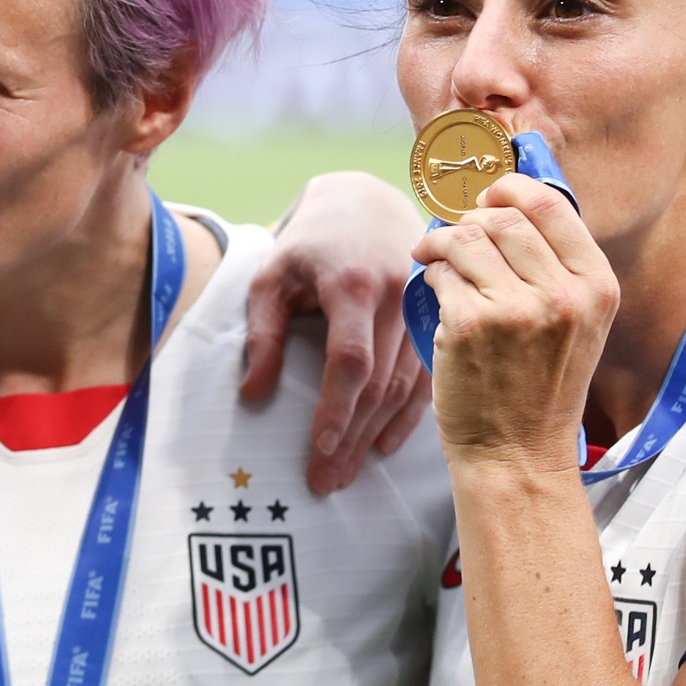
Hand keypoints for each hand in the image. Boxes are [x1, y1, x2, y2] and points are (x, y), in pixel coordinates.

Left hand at [242, 171, 431, 492]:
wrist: (366, 204)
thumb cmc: (310, 244)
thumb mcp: (272, 277)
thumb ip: (262, 333)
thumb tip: (251, 395)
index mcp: (354, 285)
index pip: (351, 358)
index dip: (337, 406)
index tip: (319, 446)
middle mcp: (397, 299)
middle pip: (378, 383)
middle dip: (350, 438)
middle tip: (324, 481)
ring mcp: (422, 312)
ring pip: (404, 387)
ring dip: (373, 435)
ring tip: (344, 474)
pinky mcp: (433, 322)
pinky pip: (425, 379)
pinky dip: (406, 417)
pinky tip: (382, 447)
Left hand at [411, 173, 616, 472]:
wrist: (517, 453)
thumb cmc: (541, 389)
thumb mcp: (578, 326)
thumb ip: (559, 270)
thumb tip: (513, 207)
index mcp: (596, 287)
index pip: (551, 205)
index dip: (512, 189)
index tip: (490, 194)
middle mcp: (563, 294)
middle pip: (503, 217)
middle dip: (471, 218)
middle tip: (455, 234)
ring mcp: (515, 309)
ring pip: (466, 239)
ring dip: (443, 243)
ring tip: (436, 258)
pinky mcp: (470, 324)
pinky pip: (440, 272)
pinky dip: (431, 273)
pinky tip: (436, 289)